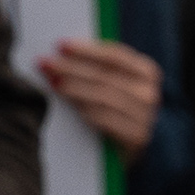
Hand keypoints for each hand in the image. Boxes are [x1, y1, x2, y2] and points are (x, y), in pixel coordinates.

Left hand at [38, 40, 162, 163]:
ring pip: (104, 96)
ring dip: (74, 88)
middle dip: (72, 67)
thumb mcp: (114, 86)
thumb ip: (98, 69)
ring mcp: (146, 116)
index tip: (60, 45)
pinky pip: (106, 119)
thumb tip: (64, 52)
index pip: (115, 56)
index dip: (87, 50)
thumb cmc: (115, 111)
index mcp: (147, 72)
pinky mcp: (136, 137)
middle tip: (45, 63)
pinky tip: (67, 106)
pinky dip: (84, 110)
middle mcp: (150, 93)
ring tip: (52, 82)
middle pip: (106, 75)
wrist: (132, 148)